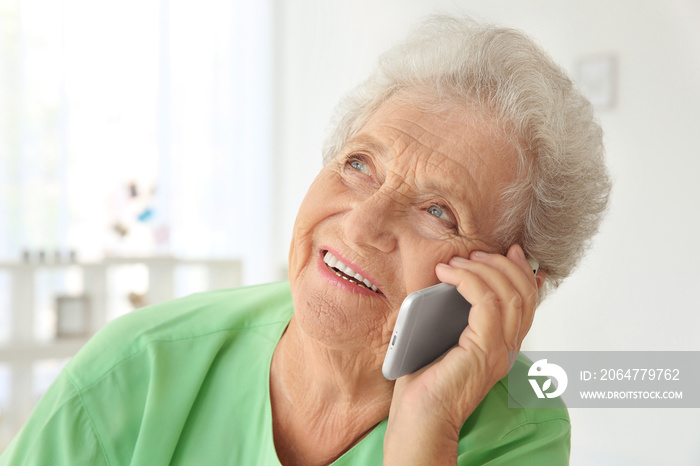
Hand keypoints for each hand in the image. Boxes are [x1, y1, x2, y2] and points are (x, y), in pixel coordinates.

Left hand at [383, 244, 540, 464]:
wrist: (419, 418)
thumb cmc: (425, 382)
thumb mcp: (443, 337)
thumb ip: (454, 312)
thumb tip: (447, 279)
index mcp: (503, 345)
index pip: (527, 301)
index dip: (521, 271)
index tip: (508, 249)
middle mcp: (508, 347)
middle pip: (523, 292)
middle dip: (502, 264)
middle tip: (474, 254)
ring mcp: (500, 349)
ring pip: (508, 293)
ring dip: (482, 268)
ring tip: (456, 263)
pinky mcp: (484, 349)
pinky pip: (485, 301)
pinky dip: (467, 279)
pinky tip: (448, 274)